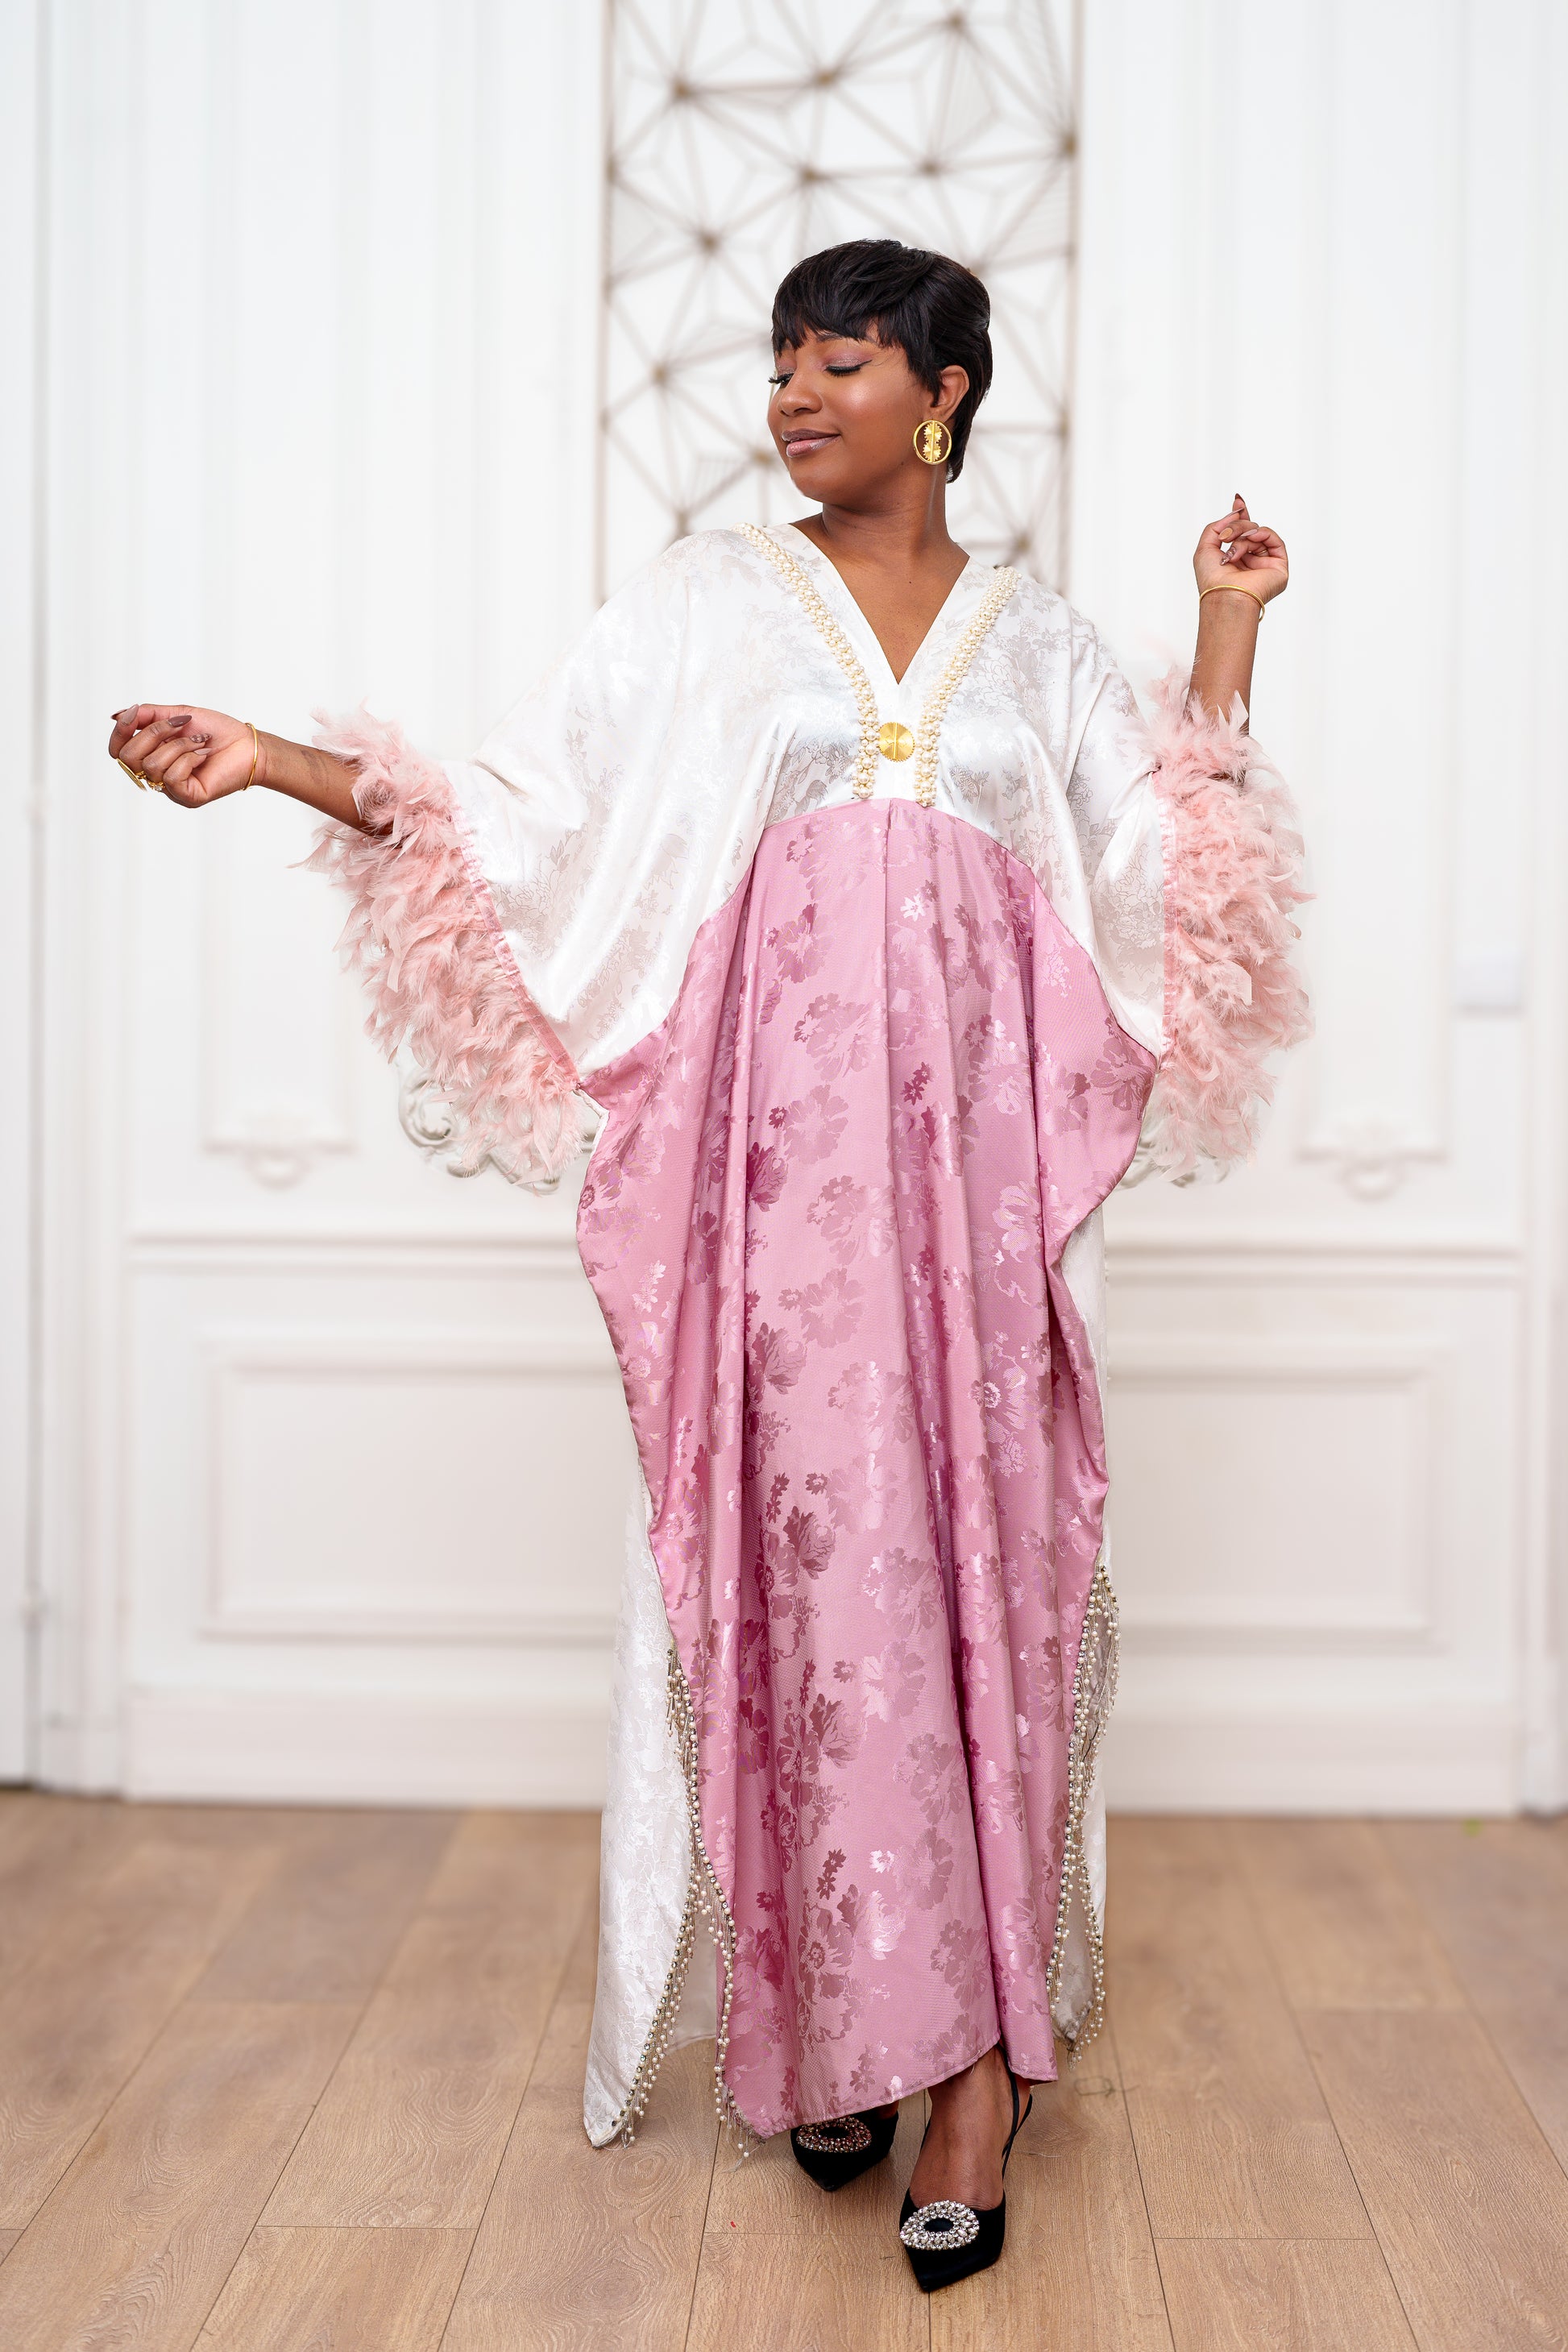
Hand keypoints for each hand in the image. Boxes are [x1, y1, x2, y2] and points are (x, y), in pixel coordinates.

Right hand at [107, 704, 259, 807]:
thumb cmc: (216, 731)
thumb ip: (147, 716)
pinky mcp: (188, 797)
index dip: (119, 732)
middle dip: (154, 733)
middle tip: (181, 725)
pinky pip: (172, 777)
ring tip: (199, 742)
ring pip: (152, 765)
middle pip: (128, 758)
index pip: (117, 751)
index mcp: (151, 755)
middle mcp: (157, 776)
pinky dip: (189, 758)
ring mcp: (172, 789)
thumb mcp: (177, 714)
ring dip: (179, 745)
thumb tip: (116, 716)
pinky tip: (204, 755)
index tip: (134, 715)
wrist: (247, 744)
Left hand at [1193, 494, 1288, 606]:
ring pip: (1259, 533)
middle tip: (1226, 536)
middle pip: (1249, 529)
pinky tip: (1251, 539)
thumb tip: (1235, 512)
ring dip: (1243, 535)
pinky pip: (1274, 540)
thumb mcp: (1204, 548)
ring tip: (1233, 548)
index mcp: (1235, 560)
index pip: (1242, 533)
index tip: (1237, 501)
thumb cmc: (1212, 580)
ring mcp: (1265, 564)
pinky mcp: (1279, 567)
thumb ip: (1216, 527)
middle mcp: (1250, 562)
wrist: (1224, 595)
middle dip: (1237, 526)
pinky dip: (1262, 534)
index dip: (1240, 517)